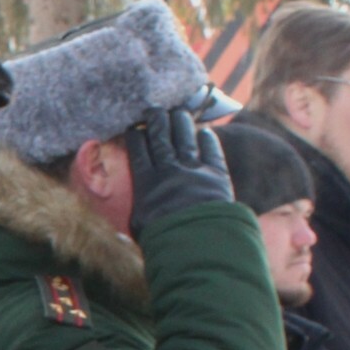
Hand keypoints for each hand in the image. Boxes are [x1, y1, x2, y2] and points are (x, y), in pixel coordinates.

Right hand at [124, 107, 231, 232]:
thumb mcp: (138, 226)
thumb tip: (133, 211)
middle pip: (160, 139)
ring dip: (181, 123)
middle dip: (156, 121)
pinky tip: (205, 132)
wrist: (196, 239)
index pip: (138, 152)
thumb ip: (137, 211)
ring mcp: (194, 170)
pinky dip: (208, 140)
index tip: (133, 127)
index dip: (135, 137)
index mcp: (146, 182)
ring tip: (178, 111)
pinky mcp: (216, 174)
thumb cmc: (161, 238)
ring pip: (185, 139)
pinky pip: (211, 152)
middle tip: (153, 109)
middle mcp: (168, 170)